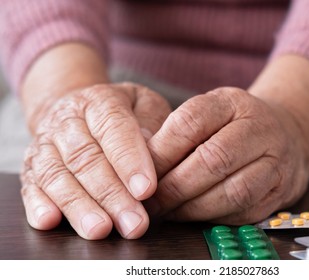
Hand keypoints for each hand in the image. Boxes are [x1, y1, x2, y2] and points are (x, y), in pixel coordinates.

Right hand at [20, 83, 171, 238]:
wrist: (77, 107)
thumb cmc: (124, 113)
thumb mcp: (145, 106)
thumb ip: (152, 125)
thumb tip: (153, 154)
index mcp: (101, 100)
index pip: (114, 127)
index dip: (129, 160)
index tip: (146, 190)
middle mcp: (68, 119)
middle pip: (86, 157)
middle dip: (110, 194)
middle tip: (132, 223)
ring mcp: (46, 142)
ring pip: (57, 174)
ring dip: (78, 205)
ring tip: (100, 230)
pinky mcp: (32, 165)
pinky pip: (31, 185)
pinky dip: (38, 204)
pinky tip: (50, 221)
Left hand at [145, 87, 308, 223]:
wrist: (286, 133)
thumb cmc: (235, 125)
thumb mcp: (209, 112)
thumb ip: (177, 133)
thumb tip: (138, 167)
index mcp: (232, 102)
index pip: (190, 123)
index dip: (161, 153)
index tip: (139, 174)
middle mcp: (259, 128)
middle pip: (213, 160)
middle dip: (174, 187)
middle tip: (150, 202)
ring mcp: (276, 161)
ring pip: (232, 192)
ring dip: (193, 208)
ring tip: (169, 212)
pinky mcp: (281, 191)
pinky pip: (245, 212)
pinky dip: (214, 219)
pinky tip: (194, 217)